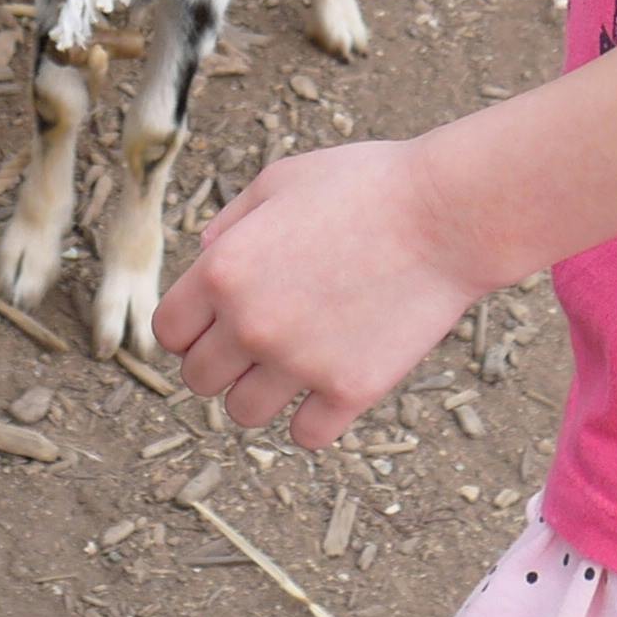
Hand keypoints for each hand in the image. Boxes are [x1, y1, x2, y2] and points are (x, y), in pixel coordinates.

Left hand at [153, 132, 490, 447]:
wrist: (447, 213)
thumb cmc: (365, 185)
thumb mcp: (280, 181)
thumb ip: (230, 223)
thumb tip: (204, 255)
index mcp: (223, 270)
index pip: (169, 331)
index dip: (189, 326)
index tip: (216, 320)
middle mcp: (250, 324)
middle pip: (199, 379)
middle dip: (220, 361)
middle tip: (257, 340)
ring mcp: (299, 363)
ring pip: (243, 413)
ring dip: (260, 393)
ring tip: (292, 364)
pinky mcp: (350, 390)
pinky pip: (305, 434)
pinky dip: (311, 419)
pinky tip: (328, 388)